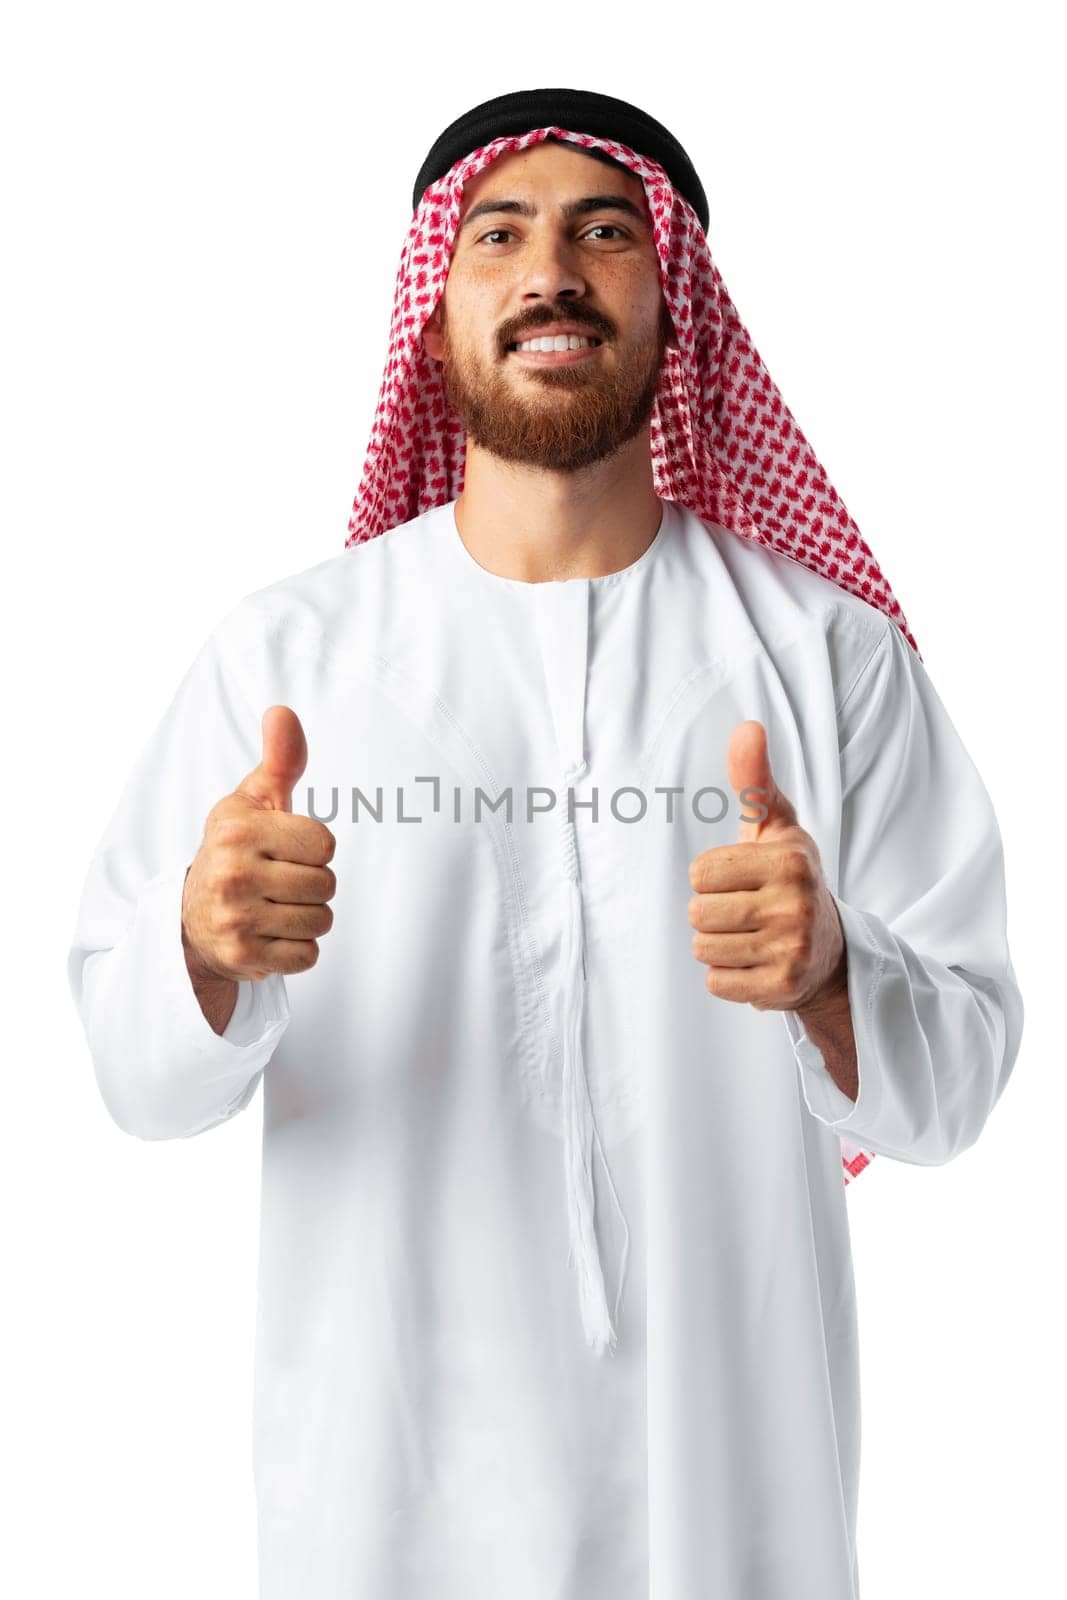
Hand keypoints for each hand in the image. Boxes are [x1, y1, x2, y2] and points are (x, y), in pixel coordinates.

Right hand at [181, 705, 336, 982]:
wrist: (192, 916)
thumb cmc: (237, 850)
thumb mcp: (253, 802)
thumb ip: (279, 760)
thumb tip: (283, 711)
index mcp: (238, 830)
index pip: (325, 845)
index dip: (313, 849)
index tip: (284, 851)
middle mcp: (232, 873)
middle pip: (326, 885)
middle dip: (312, 885)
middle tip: (278, 883)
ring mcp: (235, 918)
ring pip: (321, 921)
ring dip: (307, 918)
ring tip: (275, 908)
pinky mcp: (243, 957)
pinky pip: (307, 956)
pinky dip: (296, 950)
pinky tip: (270, 935)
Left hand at [687, 721, 845, 1012]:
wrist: (831, 950)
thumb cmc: (790, 879)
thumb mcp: (776, 827)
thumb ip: (754, 781)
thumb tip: (747, 727)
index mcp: (790, 860)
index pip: (700, 873)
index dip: (712, 878)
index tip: (744, 881)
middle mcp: (795, 903)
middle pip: (697, 913)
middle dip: (713, 914)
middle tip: (747, 913)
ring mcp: (792, 948)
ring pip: (703, 949)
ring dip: (719, 946)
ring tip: (752, 937)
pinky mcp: (783, 986)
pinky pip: (716, 982)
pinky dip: (728, 977)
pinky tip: (756, 964)